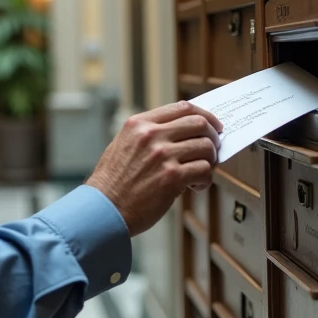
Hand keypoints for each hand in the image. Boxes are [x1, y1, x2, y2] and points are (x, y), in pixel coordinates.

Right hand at [86, 102, 222, 236]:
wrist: (103, 209)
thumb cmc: (112, 182)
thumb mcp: (123, 144)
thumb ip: (147, 134)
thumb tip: (181, 132)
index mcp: (139, 124)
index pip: (182, 108)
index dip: (204, 115)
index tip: (213, 125)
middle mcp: (151, 135)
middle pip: (199, 123)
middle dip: (213, 137)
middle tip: (213, 149)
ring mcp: (162, 156)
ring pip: (206, 147)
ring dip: (210, 160)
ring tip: (200, 172)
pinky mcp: (172, 178)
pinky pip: (204, 170)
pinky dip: (205, 180)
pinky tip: (195, 187)